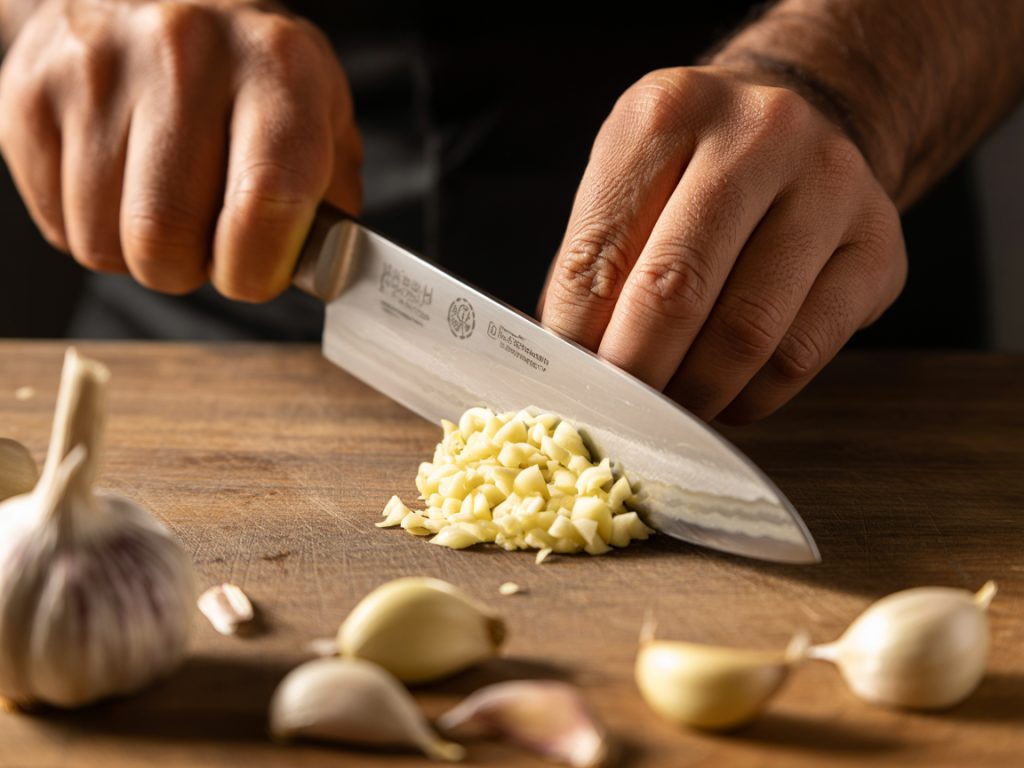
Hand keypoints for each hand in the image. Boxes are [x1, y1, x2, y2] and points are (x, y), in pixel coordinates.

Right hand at [0, 0, 360, 299]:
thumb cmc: (253, 77)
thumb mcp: (322, 117)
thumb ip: (331, 200)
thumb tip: (319, 271)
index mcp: (277, 66)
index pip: (266, 200)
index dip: (258, 268)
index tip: (255, 273)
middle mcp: (184, 51)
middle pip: (165, 235)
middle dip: (188, 269)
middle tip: (204, 244)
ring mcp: (96, 67)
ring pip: (102, 240)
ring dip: (138, 254)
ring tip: (166, 207)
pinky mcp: (30, 91)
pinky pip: (58, 223)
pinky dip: (91, 230)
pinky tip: (122, 187)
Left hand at [540, 66, 906, 423]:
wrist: (809, 122)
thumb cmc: (696, 168)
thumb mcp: (630, 180)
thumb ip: (595, 262)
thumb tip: (568, 364)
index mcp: (669, 112)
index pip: (600, 253)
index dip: (576, 338)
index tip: (572, 382)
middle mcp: (758, 134)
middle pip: (674, 291)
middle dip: (635, 373)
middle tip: (619, 411)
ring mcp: (830, 186)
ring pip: (746, 332)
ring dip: (696, 393)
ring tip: (672, 408)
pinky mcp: (877, 245)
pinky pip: (802, 353)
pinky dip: (752, 397)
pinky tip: (728, 396)